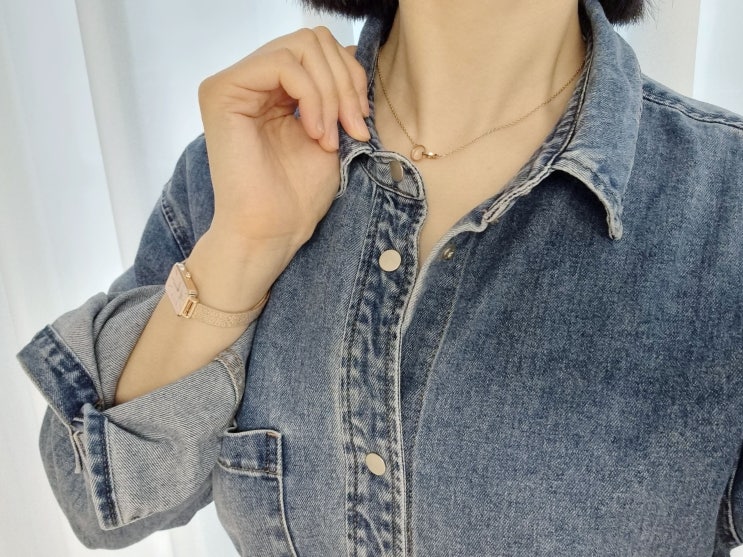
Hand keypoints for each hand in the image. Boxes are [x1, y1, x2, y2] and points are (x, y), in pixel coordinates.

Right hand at [198, 26, 369, 270]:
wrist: (273, 231)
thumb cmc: (299, 194)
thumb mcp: (332, 130)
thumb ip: (338, 90)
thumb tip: (354, 49)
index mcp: (272, 88)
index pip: (319, 48)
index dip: (351, 77)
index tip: (361, 123)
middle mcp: (250, 79)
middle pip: (313, 39)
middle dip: (345, 82)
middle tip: (353, 128)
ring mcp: (233, 83)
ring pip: (301, 47)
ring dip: (331, 92)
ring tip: (332, 136)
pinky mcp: (222, 91)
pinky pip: (284, 64)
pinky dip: (312, 97)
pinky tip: (315, 134)